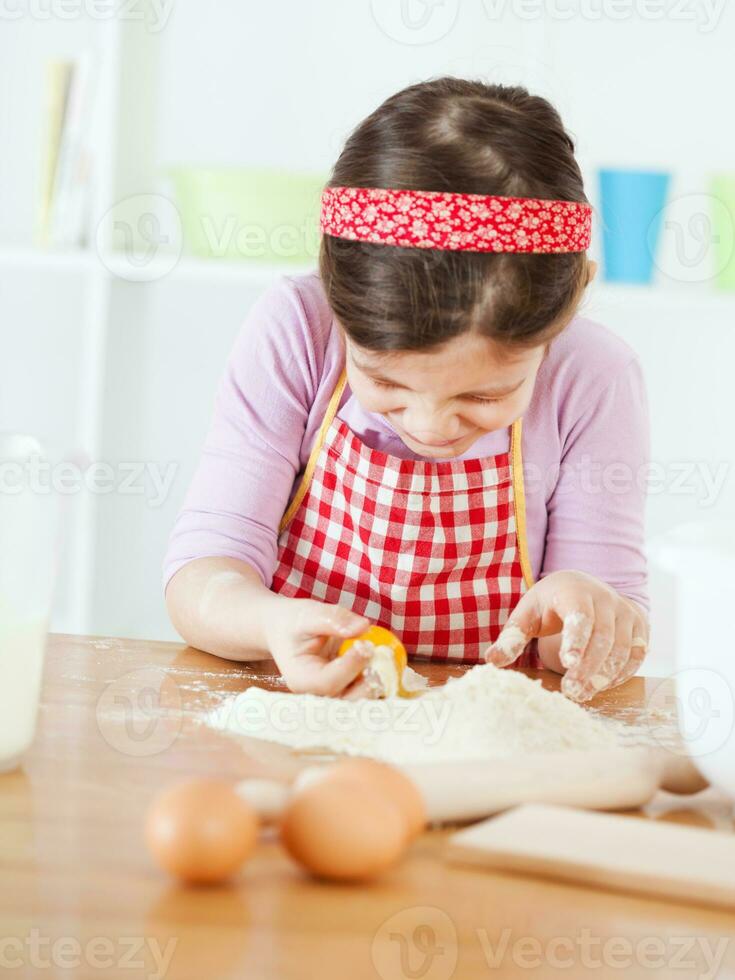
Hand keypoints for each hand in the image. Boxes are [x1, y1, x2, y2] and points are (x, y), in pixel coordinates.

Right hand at [264, 597, 373, 695]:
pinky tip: (387, 663)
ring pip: (363, 701)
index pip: (329, 682)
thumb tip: (363, 627)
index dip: (351, 666)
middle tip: (378, 653)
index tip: (366, 644)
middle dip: (368, 681)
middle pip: (348, 701)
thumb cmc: (295, 623)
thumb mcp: (309, 614)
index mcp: (301, 679)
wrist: (286, 631)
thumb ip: (334, 619)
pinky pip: (369, 693)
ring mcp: (334, 696)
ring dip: (379, 683)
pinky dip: (382, 682)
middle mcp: (317, 695)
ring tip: (384, 657)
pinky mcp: (347, 691)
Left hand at [484, 571, 648, 701]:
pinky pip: (637, 654)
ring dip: (604, 675)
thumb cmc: (549, 605)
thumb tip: (492, 661)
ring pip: (623, 648)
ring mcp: (626, 612)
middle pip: (603, 637)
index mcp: (575, 591)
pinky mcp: (639, 626)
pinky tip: (602, 686)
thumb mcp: (527, 615)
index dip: (576, 640)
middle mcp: (606, 598)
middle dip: (588, 667)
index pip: (580, 616)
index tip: (568, 663)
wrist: (582, 587)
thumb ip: (512, 637)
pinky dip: (621, 673)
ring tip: (583, 694)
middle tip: (572, 692)